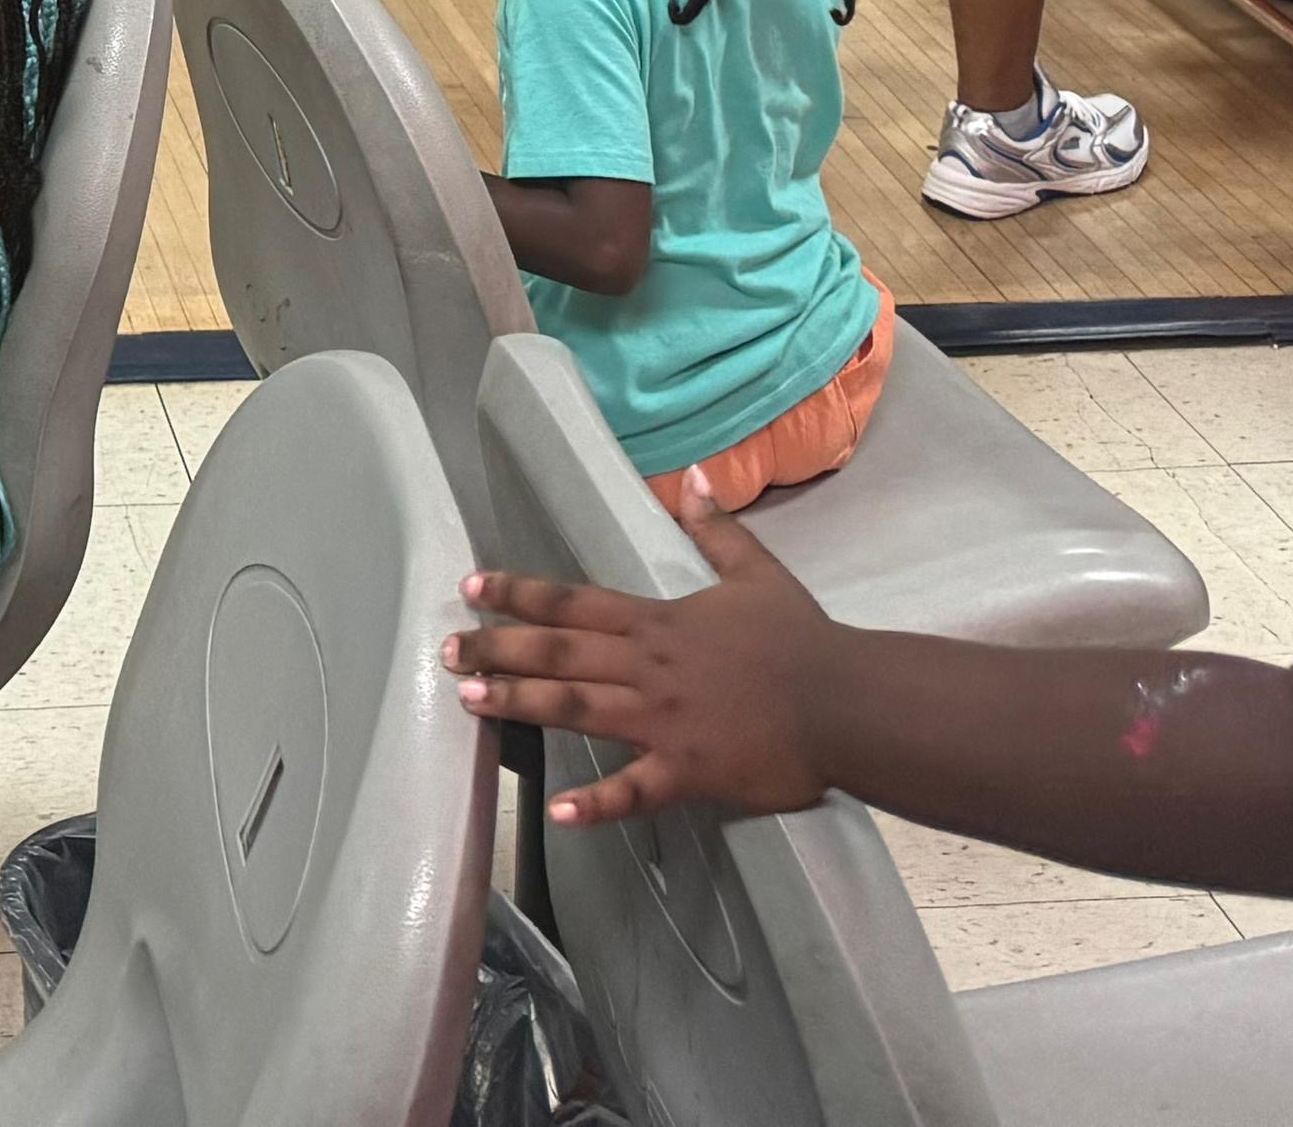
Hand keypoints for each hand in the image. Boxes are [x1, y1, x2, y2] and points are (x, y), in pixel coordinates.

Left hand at [442, 509, 841, 821]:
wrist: (846, 701)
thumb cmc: (800, 638)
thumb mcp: (756, 572)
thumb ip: (715, 528)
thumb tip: (691, 478)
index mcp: (658, 621)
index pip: (574, 601)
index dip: (520, 593)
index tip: (472, 587)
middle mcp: (649, 667)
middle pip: (559, 654)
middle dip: (498, 650)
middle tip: (446, 652)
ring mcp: (664, 721)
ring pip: (578, 710)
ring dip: (521, 705)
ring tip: (470, 701)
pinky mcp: (688, 770)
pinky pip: (634, 790)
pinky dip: (597, 804)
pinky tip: (558, 814)